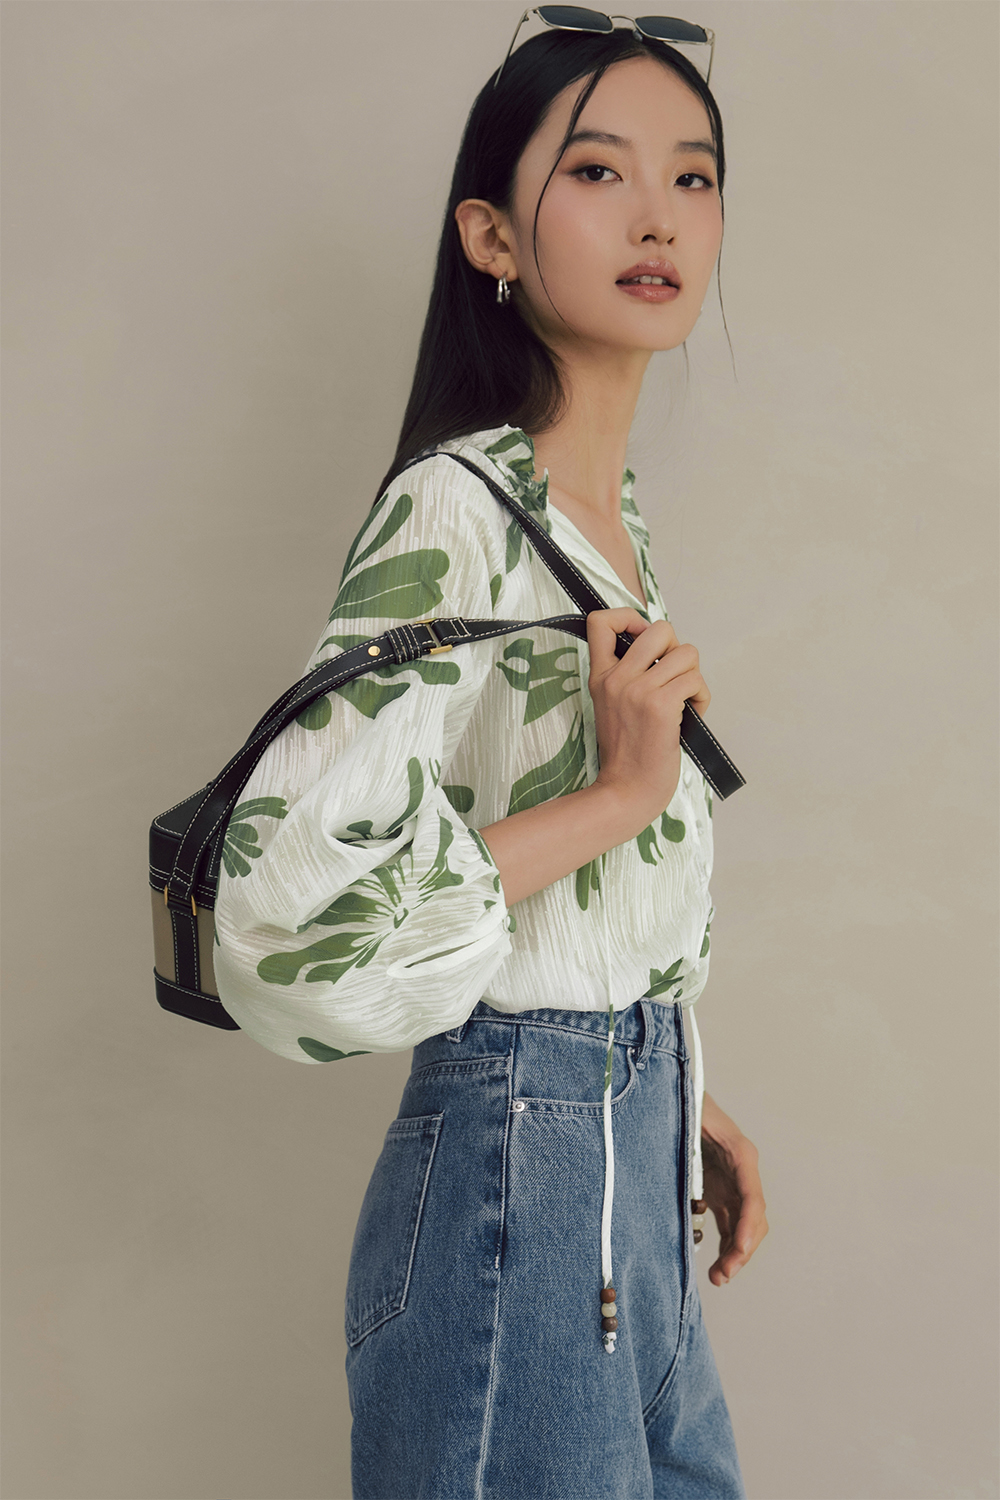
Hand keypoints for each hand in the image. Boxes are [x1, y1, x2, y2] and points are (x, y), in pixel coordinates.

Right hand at [586, 608, 710, 832]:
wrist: (627, 790)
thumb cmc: (628, 753)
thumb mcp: (612, 706)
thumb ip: (628, 675)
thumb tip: (663, 649)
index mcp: (600, 676)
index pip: (600, 621)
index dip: (629, 618)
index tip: (642, 638)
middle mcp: (616, 679)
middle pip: (659, 628)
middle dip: (677, 649)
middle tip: (673, 677)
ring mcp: (637, 691)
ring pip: (687, 652)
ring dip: (694, 677)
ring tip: (685, 701)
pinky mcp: (660, 706)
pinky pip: (695, 680)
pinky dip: (702, 697)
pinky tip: (692, 714)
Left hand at [697, 1093, 767, 1286]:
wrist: (681, 1093)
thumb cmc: (685, 1101)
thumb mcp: (689, 1114)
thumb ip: (692, 1131)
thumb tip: (689, 1145)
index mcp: (739, 1153)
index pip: (752, 1196)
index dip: (749, 1225)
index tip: (740, 1250)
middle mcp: (742, 1171)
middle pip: (754, 1218)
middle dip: (742, 1250)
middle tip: (722, 1275)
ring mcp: (733, 1183)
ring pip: (745, 1226)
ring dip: (736, 1254)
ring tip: (718, 1278)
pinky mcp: (720, 1191)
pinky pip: (730, 1224)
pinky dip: (726, 1245)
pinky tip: (714, 1264)